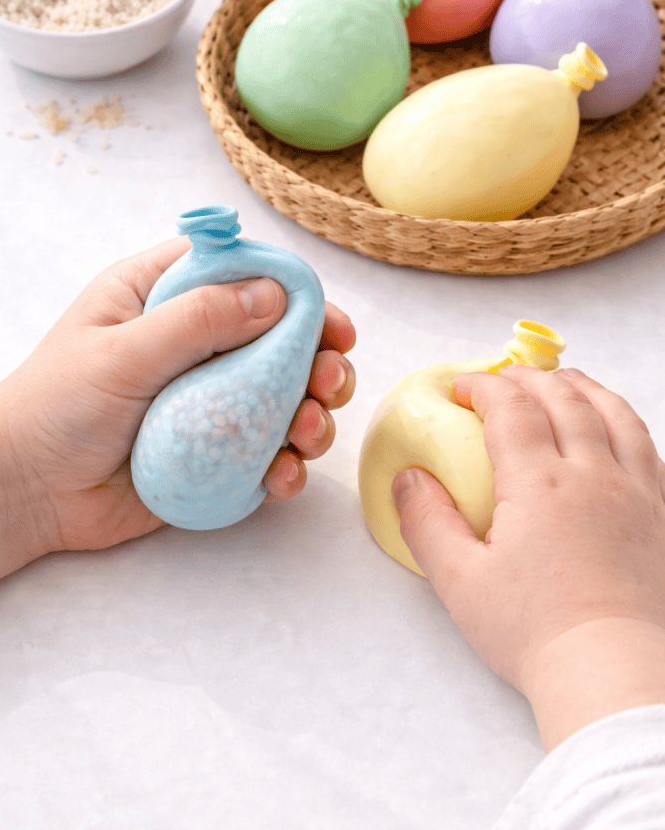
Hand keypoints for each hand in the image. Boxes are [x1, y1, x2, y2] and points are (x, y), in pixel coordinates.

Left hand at [0, 236, 354, 585]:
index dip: (295, 293)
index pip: (243, 276)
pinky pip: (267, 454)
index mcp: (165, 297)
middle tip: (329, 381)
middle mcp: (195, 345)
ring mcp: (209, 402)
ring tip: (308, 432)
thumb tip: (276, 295)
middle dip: (318, 361)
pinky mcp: (215, 454)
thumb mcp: (123, 351)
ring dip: (313, 415)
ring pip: (285, 399)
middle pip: (280, 340)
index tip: (332, 324)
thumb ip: (198, 320)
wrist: (26, 493)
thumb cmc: (56, 406)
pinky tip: (284, 473)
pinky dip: (287, 464)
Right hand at [391, 366, 664, 748]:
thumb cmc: (537, 633)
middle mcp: (592, 474)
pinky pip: (649, 445)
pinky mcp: (661, 513)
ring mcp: (635, 491)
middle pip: (563, 398)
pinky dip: (624, 419)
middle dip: (529, 378)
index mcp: (539, 483)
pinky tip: (614, 426)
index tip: (464, 389)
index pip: (511, 408)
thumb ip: (428, 522)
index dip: (484, 387)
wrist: (611, 672)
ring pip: (614, 412)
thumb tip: (408, 480)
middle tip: (505, 377)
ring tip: (563, 381)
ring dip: (583, 387)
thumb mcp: (460, 581)